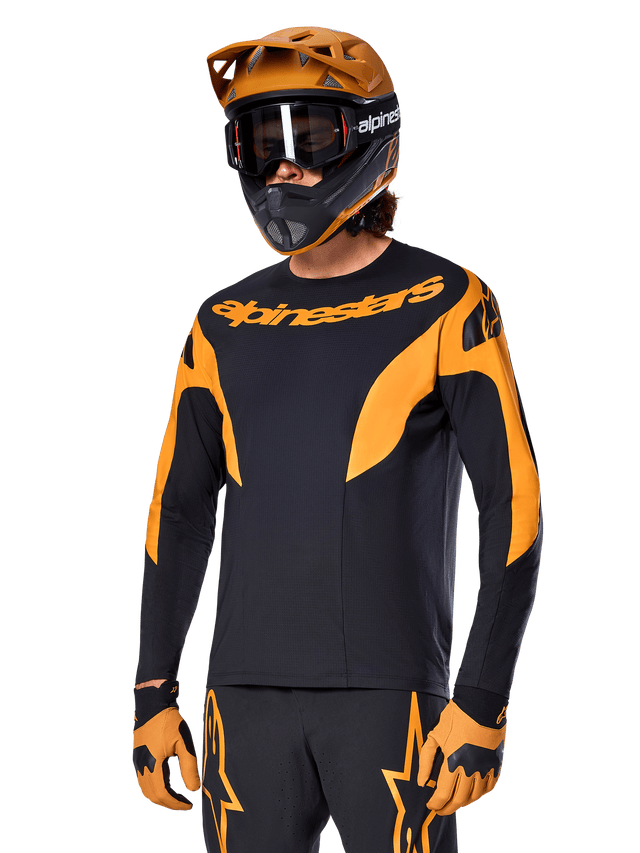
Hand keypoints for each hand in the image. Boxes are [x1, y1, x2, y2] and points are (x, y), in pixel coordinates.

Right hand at [132, 681, 200, 810]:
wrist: (152, 704)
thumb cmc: (169, 722)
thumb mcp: (183, 744)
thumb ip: (189, 767)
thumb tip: (194, 788)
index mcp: (152, 765)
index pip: (162, 795)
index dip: (176, 803)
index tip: (189, 804)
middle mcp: (141, 766)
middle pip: (152, 796)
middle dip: (169, 803)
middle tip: (184, 803)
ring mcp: (138, 762)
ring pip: (146, 789)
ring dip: (161, 796)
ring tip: (177, 796)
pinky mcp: (138, 757)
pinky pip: (144, 780)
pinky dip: (155, 787)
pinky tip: (167, 783)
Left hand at [418, 700, 505, 814]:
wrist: (480, 705)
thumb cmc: (455, 718)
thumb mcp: (435, 736)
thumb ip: (426, 760)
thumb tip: (421, 781)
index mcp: (453, 763)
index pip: (443, 794)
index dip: (436, 804)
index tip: (430, 805)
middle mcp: (470, 770)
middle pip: (459, 799)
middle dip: (448, 808)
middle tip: (441, 809)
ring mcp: (485, 768)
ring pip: (475, 796)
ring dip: (464, 803)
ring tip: (455, 802)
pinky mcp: (495, 764)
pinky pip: (489, 787)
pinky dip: (480, 794)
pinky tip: (473, 793)